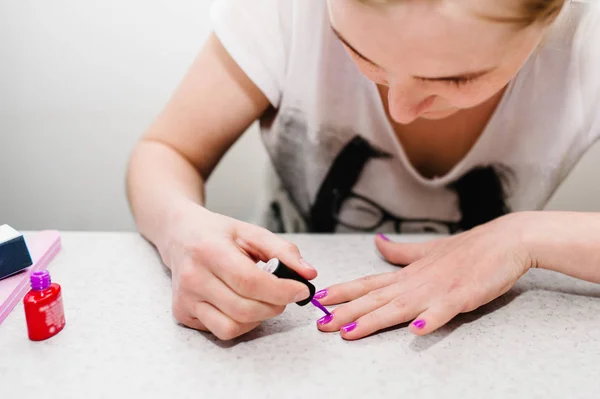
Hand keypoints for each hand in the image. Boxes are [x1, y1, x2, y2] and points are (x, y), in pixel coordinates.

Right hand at [158, 200, 316, 339]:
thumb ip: (283, 251)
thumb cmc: (218, 234)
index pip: (250, 281)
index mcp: (210, 251)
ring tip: (262, 299)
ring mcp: (185, 299)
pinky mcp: (182, 313)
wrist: (180, 235)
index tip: (301, 290)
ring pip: (233, 326)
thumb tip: (309, 274)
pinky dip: (240, 323)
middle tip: (283, 295)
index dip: (281, 290)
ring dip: (258, 318)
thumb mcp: (252, 232)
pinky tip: (241, 304)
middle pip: (244, 308)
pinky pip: (221, 331)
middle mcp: (193, 277)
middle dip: (274, 306)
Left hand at [316, 214, 532, 339]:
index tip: (322, 298)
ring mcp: (437, 289)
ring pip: (399, 307)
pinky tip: (415, 332)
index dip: (345, 291)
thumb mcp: (429, 250)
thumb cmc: (470, 248)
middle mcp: (416, 281)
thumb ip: (402, 252)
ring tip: (350, 332)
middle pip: (375, 298)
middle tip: (321, 323)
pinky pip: (443, 312)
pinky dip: (429, 321)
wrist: (506, 240)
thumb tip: (378, 243)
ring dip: (373, 320)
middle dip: (346, 312)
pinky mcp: (461, 297)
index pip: (371, 283)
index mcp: (409, 274)